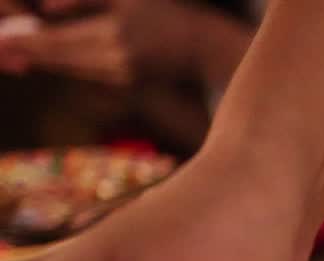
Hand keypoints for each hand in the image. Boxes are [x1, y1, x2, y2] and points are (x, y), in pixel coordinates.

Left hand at [0, 0, 198, 85]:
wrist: (197, 44)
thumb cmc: (160, 11)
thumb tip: (44, 8)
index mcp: (112, 34)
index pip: (59, 39)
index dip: (28, 40)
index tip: (4, 38)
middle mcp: (114, 60)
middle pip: (59, 58)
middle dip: (28, 51)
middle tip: (1, 47)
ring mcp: (119, 75)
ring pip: (69, 67)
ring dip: (41, 60)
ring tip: (12, 53)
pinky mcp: (123, 82)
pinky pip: (84, 72)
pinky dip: (62, 64)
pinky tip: (42, 57)